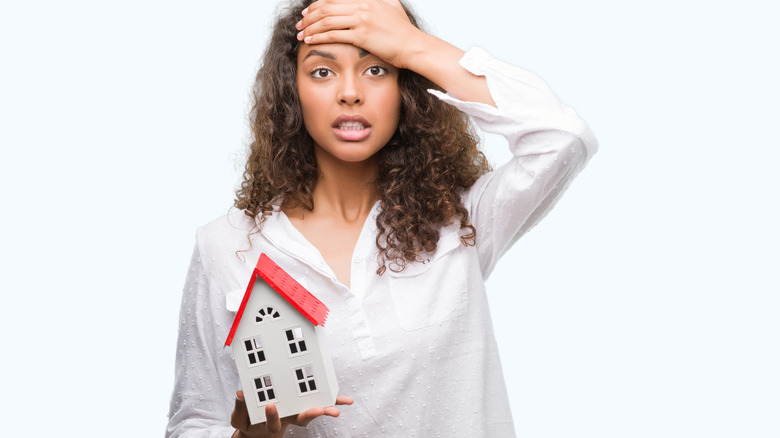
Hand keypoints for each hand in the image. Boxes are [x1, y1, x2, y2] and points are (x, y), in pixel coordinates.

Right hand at [231, 390, 353, 437]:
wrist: (259, 426)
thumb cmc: (250, 420)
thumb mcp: (241, 418)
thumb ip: (240, 408)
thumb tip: (240, 394)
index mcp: (271, 421)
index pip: (273, 422)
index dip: (272, 415)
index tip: (271, 406)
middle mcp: (288, 418)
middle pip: (300, 419)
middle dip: (310, 414)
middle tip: (319, 410)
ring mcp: (298, 411)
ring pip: (313, 412)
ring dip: (326, 409)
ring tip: (337, 409)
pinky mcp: (305, 403)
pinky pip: (320, 402)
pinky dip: (333, 401)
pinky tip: (346, 400)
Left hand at [295, 0, 423, 67]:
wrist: (414, 47)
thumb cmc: (404, 33)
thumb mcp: (393, 8)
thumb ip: (382, 1)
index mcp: (367, 0)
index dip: (317, 5)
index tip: (308, 13)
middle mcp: (363, 6)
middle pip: (327, 7)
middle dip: (310, 16)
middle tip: (300, 24)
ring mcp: (362, 20)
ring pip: (327, 20)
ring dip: (311, 27)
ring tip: (301, 34)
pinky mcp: (362, 36)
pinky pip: (333, 35)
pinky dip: (318, 37)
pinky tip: (310, 40)